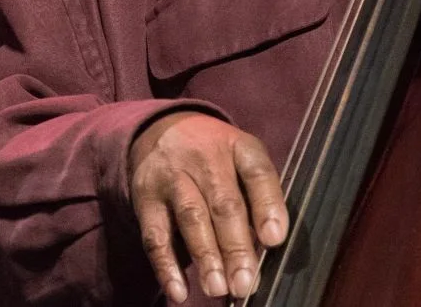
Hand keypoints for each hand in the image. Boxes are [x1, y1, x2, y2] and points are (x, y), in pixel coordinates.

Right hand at [128, 112, 286, 303]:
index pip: (257, 172)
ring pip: (191, 217)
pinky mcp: (146, 197)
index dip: (267, 205)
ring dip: (205, 256)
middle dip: (235, 247)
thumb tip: (268, 250)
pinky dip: (166, 266)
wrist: (164, 130)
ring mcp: (172, 176)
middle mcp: (204, 158)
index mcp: (238, 147)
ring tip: (218, 289)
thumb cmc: (218, 159)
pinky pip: (155, 235)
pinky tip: (178, 291)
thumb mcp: (242, 161)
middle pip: (223, 202)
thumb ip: (258, 198)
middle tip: (246, 283)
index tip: (275, 240)